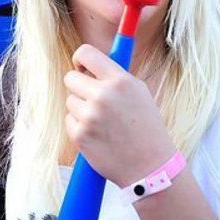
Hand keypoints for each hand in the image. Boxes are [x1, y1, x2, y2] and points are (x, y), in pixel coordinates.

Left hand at [63, 43, 175, 186]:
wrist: (150, 166)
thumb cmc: (146, 126)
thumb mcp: (138, 91)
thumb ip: (115, 75)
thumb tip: (90, 62)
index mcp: (120, 80)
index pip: (87, 53)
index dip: (80, 58)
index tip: (81, 66)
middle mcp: (103, 95)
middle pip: (70, 77)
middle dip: (78, 85)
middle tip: (90, 95)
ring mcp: (90, 116)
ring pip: (70, 100)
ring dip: (81, 108)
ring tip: (102, 121)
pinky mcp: (80, 135)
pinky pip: (69, 120)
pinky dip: (79, 126)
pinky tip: (98, 134)